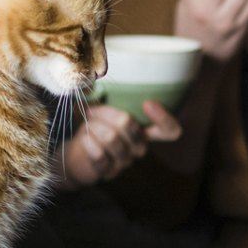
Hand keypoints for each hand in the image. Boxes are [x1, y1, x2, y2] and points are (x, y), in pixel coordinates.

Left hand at [58, 102, 180, 188]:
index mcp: (145, 131)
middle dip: (106, 112)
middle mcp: (139, 148)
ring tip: (87, 125)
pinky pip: (99, 154)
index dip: (164, 118)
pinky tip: (84, 138)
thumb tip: (96, 76)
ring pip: (111, 138)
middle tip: (92, 111)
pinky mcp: (108, 171)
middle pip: (130, 125)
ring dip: (94, 126)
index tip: (148, 103)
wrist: (77, 156)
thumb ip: (109, 96)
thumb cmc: (95, 128)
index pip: (170, 130)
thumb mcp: (104, 110)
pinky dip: (88, 142)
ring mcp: (125, 161)